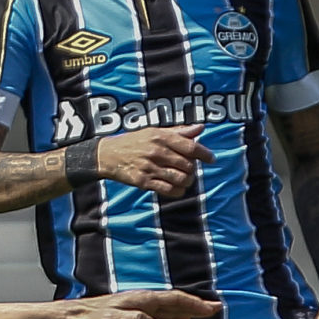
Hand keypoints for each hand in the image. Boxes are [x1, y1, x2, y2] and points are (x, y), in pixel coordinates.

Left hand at [72, 289, 220, 318]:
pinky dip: (174, 317)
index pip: (173, 300)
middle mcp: (144, 300)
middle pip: (175, 301)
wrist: (76, 317)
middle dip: (196, 304)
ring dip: (188, 310)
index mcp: (142, 299)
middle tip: (216, 308)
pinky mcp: (136, 315)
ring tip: (204, 313)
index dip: (193, 303)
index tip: (210, 307)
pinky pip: (160, 315)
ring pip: (170, 307)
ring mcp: (140, 307)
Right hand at [97, 126, 213, 197]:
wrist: (107, 155)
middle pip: (188, 165)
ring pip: (181, 178)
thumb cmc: (133, 142)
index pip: (190, 146)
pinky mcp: (143, 182)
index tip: (211, 159)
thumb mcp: (154, 132)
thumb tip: (200, 128)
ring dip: (187, 181)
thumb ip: (178, 131)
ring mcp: (150, 168)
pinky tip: (176, 187)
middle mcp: (156, 152)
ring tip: (184, 179)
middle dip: (193, 169)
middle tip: (190, 169)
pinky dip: (177, 191)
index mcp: (161, 137)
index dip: (204, 154)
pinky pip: (169, 190)